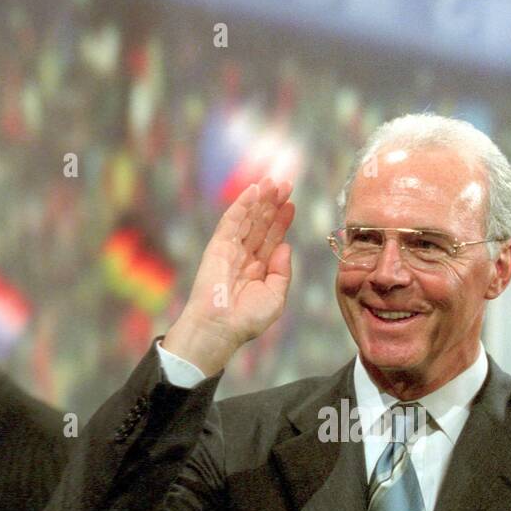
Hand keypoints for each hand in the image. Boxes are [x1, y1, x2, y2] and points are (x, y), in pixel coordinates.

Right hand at [164, 177, 295, 375]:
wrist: (220, 328)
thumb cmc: (247, 319)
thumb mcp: (275, 297)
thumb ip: (282, 272)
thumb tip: (286, 246)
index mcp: (258, 270)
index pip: (272, 240)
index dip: (282, 221)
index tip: (292, 205)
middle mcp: (244, 257)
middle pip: (261, 224)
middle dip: (273, 204)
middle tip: (286, 184)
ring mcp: (231, 250)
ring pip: (248, 219)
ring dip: (261, 200)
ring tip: (274, 182)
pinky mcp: (218, 246)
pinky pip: (232, 220)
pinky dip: (242, 204)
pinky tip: (253, 190)